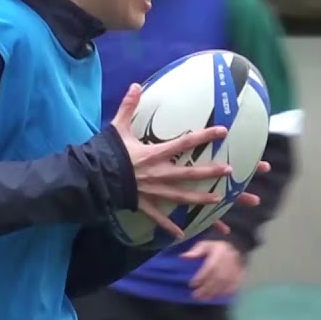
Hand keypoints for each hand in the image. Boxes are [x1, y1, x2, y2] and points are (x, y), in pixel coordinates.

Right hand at [111, 84, 234, 239]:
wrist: (90, 178)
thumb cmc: (105, 153)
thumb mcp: (117, 127)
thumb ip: (129, 106)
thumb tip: (135, 85)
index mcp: (154, 154)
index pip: (185, 143)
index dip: (204, 136)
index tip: (222, 131)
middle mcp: (158, 174)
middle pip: (190, 173)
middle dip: (211, 172)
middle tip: (230, 171)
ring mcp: (152, 191)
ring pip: (182, 197)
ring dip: (200, 199)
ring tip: (218, 201)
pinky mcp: (143, 204)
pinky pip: (159, 218)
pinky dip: (169, 226)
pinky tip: (182, 234)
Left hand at [181, 240, 245, 299]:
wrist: (237, 247)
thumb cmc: (217, 248)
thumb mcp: (205, 245)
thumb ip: (195, 251)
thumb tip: (183, 257)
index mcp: (219, 253)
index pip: (210, 267)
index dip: (201, 277)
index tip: (192, 284)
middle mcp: (228, 262)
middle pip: (217, 278)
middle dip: (206, 288)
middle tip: (195, 295)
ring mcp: (235, 270)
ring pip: (224, 284)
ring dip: (213, 293)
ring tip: (203, 299)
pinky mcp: (240, 276)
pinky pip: (233, 286)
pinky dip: (224, 293)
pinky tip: (216, 297)